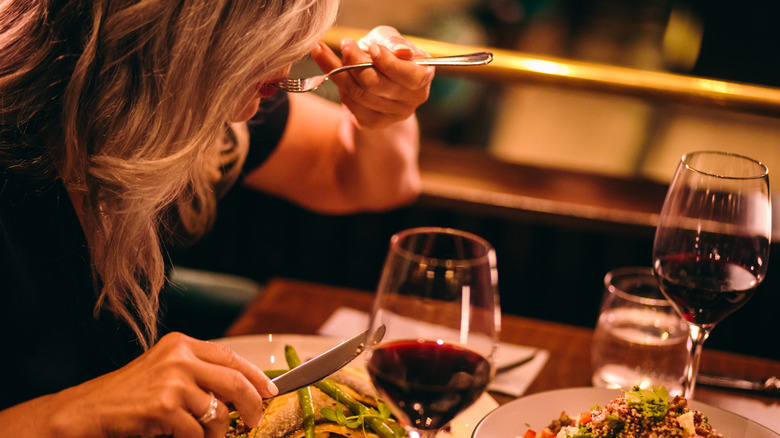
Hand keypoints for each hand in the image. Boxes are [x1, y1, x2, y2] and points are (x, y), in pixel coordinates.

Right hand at [56, 332, 276, 437]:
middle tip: (255, 420)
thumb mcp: (164, 371)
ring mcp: (171, 382)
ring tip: (205, 437)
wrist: (88, 410)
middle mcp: (179, 358)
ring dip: (217, 433)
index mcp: (181, 344)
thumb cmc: (127, 395)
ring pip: (218, 412)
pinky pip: (197, 433)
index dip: (256, 376)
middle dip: (253, 404)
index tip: (270, 391)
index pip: (231, 357)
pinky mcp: (163, 407)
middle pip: (235, 381)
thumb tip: (241, 390)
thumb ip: (198, 373)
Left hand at [310, 26, 433, 128]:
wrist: (371, 72)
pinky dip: (337, 83)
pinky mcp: (372, 122)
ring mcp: (393, 115)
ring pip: (360, 94)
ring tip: (321, 50)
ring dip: (338, 70)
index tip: (372, 47)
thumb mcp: (387, 38)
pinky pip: (351, 104)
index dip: (390, 64)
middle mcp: (412, 100)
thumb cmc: (383, 49)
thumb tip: (402, 51)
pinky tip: (327, 67)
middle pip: (379, 86)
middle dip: (357, 63)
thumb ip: (394, 42)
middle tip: (345, 44)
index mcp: (423, 76)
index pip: (411, 77)